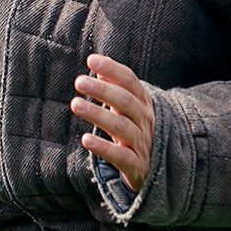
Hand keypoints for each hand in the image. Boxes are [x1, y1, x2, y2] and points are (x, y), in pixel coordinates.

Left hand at [72, 53, 154, 190]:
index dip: (112, 69)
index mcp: (143, 103)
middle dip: (102, 90)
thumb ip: (114, 85)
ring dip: (98, 114)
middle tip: (79, 81)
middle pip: (125, 101)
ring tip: (75, 104)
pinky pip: (120, 156)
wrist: (156, 170)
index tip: (91, 60)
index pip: (130, 81)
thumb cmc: (134, 132)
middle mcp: (145, 121)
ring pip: (121, 127)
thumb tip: (97, 61)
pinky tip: (85, 139)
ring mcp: (142, 143)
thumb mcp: (127, 108)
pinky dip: (103, 148)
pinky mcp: (136, 166)